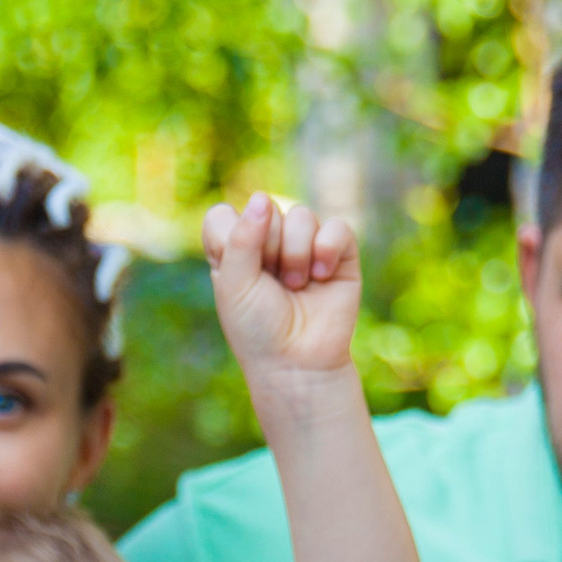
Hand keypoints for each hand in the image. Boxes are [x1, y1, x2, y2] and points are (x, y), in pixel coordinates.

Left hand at [202, 192, 361, 383]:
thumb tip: (262, 199)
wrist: (298, 362)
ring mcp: (305, 245)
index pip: (223, 215)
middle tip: (272, 284)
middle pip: (265, 210)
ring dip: (296, 254)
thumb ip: (240, 239)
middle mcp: (268, 243)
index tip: (236, 272)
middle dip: (268, 248)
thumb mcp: (234, 285)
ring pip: (301, 215)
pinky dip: (327, 248)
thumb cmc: (258, 329)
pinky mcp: (339, 253)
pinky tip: (321, 276)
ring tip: (296, 286)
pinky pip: (336, 227)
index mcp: (234, 250)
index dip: (229, 236)